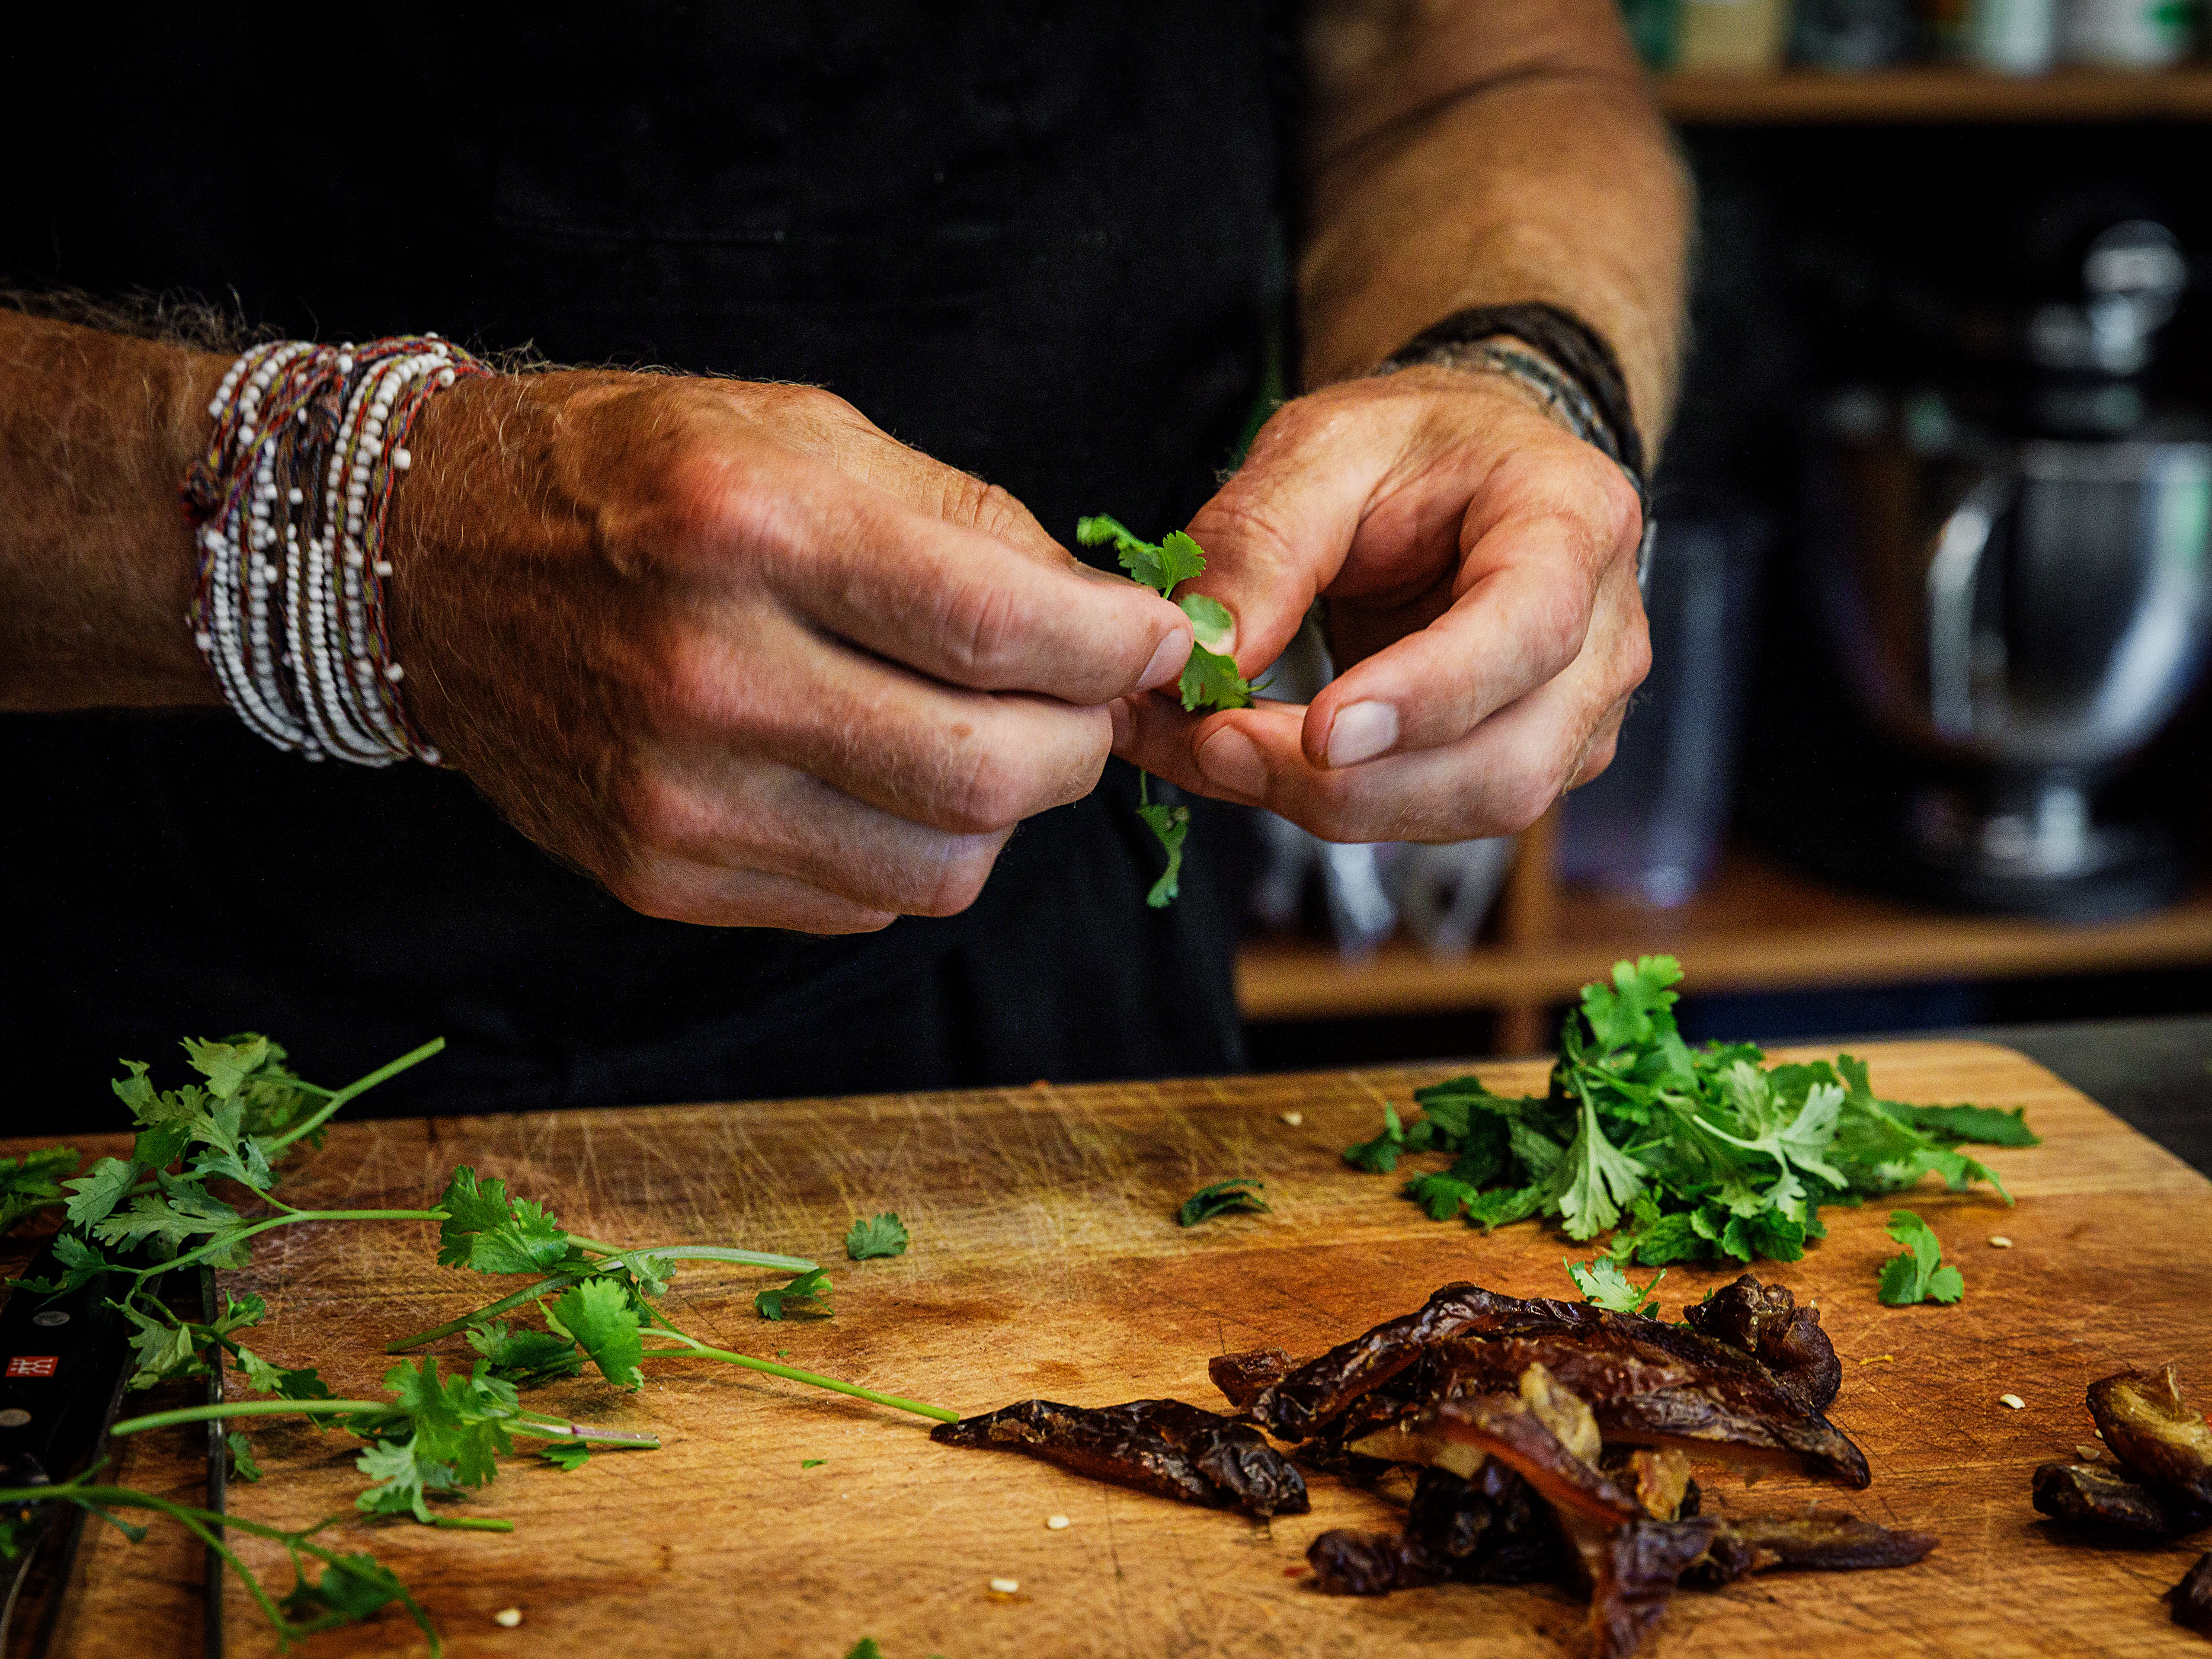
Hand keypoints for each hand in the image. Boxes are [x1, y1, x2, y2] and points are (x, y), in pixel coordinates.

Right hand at [387, 372, 1191, 930]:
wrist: (425, 563)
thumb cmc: (632, 477)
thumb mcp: (799, 430)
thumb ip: (966, 521)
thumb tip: (1108, 619)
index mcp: (749, 530)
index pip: (999, 628)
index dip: (1117, 647)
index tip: (1158, 640)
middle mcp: (707, 677)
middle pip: (987, 774)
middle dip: (1082, 742)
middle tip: (1087, 700)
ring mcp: (675, 799)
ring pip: (941, 868)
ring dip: (1003, 809)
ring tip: (979, 736)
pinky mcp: (658, 876)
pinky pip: (860, 902)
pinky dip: (909, 847)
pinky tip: (874, 774)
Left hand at [1113, 366, 1649, 842]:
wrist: (1470, 470)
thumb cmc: (1414, 447)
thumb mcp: (1319, 448)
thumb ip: (1259, 545)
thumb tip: (1204, 661)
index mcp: (1573, 518)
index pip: (1531, 630)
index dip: (1425, 696)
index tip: (1319, 734)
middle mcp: (1603, 633)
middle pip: (1508, 762)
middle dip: (1351, 785)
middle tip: (1213, 744)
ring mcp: (1578, 712)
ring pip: (1474, 809)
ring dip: (1329, 804)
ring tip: (1210, 749)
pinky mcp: (1532, 761)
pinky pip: (1438, 815)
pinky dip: (1334, 804)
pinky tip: (1254, 762)